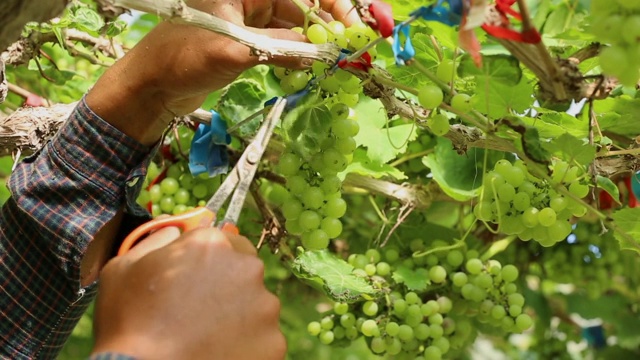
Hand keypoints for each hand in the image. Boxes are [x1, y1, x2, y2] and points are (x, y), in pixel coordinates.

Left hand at [86, 0, 358, 145]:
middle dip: (329, 24)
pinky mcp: (248, 39)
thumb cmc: (180, 59)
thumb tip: (321, 55)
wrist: (151, 86)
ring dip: (316, 42)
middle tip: (356, 48)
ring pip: (294, 25)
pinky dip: (300, 53)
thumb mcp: (233, 52)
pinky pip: (283, 42)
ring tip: (340, 60)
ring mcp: (249, 18)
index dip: (332, 5)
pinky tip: (316, 64)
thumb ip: (279, 51)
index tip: (356, 25)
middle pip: (301, 4)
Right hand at [91, 227, 284, 358]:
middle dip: (227, 286)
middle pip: (244, 271)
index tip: (196, 280)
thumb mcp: (123, 268)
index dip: (209, 262)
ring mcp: (264, 306)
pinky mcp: (273, 341)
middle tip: (201, 312)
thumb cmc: (129, 324)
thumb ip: (156, 240)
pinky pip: (262, 338)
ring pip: (256, 305)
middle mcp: (246, 268)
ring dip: (239, 316)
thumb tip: (174, 231)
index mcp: (212, 245)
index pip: (224, 241)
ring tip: (207, 337)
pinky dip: (246, 346)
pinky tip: (219, 353)